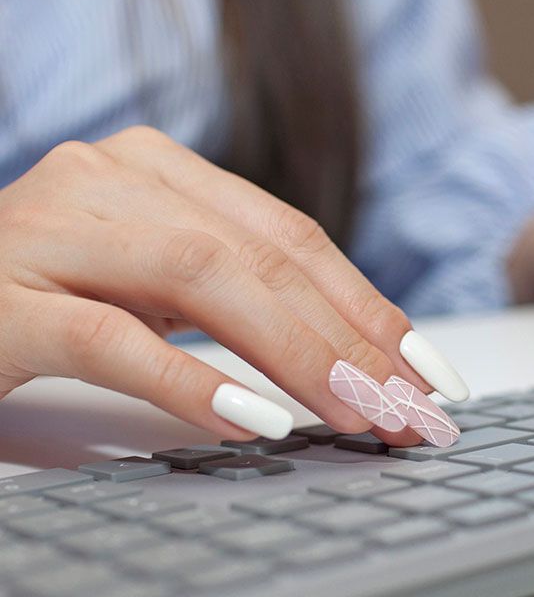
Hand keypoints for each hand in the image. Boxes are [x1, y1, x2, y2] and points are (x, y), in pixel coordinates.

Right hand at [0, 127, 465, 444]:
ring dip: (297, 355)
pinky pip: (113, 338)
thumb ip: (236, 295)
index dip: (370, 306)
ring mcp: (57, 231)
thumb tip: (349, 355)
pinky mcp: (5, 299)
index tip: (427, 372)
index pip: (295, 238)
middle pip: (266, 259)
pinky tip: (257, 424)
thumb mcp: (156, 279)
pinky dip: (193, 383)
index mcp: (163, 172)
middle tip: (409, 407)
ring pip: (206, 282)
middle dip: (352, 339)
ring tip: (359, 413)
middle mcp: (116, 180)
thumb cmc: (51, 291)